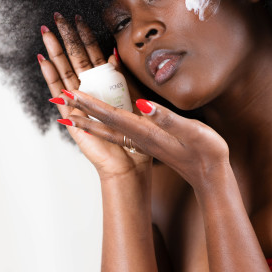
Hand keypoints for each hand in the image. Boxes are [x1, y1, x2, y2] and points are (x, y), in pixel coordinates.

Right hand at [38, 14, 150, 180]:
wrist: (128, 161)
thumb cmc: (133, 134)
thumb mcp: (132, 98)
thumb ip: (122, 76)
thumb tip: (114, 53)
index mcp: (104, 86)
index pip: (92, 56)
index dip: (85, 37)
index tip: (78, 18)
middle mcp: (88, 91)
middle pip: (74, 59)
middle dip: (65, 38)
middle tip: (56, 16)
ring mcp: (78, 102)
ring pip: (63, 71)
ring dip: (54, 51)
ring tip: (45, 32)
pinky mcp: (71, 115)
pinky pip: (59, 92)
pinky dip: (50, 76)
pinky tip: (43, 60)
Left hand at [53, 89, 230, 193]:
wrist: (211, 178)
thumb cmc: (206, 153)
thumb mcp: (192, 132)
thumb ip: (167, 119)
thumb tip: (142, 104)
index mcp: (146, 132)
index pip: (111, 115)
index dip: (90, 103)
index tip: (70, 92)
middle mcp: (139, 138)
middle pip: (104, 121)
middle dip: (82, 108)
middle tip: (60, 96)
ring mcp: (142, 142)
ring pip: (108, 128)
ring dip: (89, 118)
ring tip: (70, 111)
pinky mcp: (148, 142)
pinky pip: (119, 131)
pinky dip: (105, 123)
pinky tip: (102, 120)